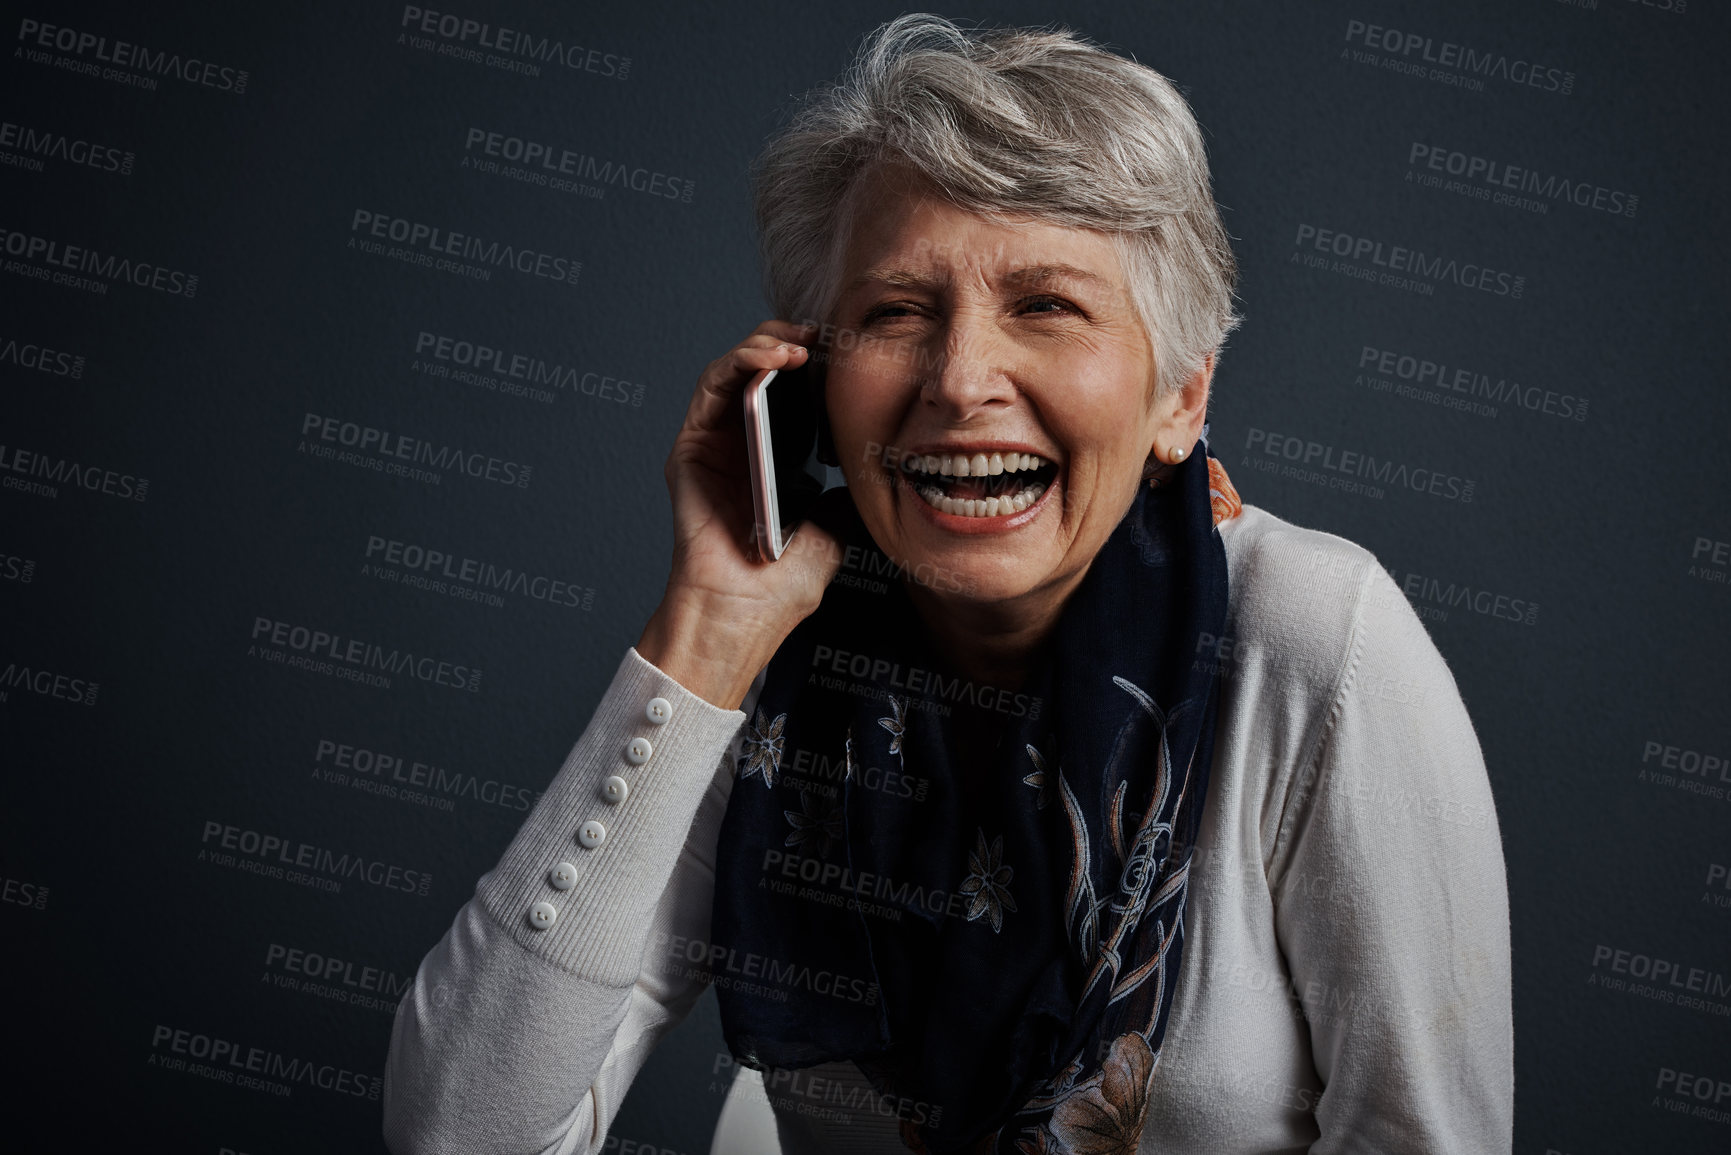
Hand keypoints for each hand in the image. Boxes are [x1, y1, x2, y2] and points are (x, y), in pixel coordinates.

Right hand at [637, 321, 844, 708]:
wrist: (742, 617)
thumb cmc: (780, 590)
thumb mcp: (835, 534)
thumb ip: (845, 498)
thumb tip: (868, 474)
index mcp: (771, 463)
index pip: (789, 397)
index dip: (815, 367)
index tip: (848, 353)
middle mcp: (738, 448)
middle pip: (759, 373)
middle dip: (792, 342)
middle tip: (825, 334)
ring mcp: (711, 446)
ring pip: (734, 370)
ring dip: (767, 343)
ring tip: (802, 340)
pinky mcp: (690, 449)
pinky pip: (711, 387)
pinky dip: (741, 361)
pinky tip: (776, 357)